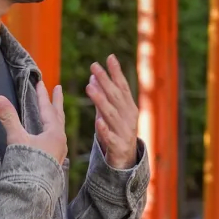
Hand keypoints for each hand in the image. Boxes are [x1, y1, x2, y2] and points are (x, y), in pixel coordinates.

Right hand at [0, 83, 66, 165]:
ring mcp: (59, 152)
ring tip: (54, 111)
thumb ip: (9, 118)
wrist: (33, 191)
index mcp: (55, 133)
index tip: (42, 82)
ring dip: (56, 117)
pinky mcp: (54, 161)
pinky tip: (50, 137)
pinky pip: (57, 140)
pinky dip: (53, 131)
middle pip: (58, 116)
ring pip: (59, 128)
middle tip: (58, 88)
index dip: (43, 95)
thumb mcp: (17, 138)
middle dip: (56, 102)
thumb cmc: (27, 164)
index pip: (48, 109)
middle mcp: (60, 141)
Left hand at [86, 55, 139, 169]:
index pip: (122, 86)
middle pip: (116, 97)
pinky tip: (98, 122)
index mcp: (129, 107)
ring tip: (89, 88)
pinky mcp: (118, 146)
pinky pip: (110, 137)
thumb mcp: (112, 113)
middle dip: (105, 80)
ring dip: (100, 100)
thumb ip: (103, 96)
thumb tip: (93, 76)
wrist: (126, 160)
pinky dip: (105, 129)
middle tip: (93, 67)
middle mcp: (129, 117)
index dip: (116, 72)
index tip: (109, 57)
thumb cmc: (117, 131)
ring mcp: (125, 131)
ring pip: (111, 114)